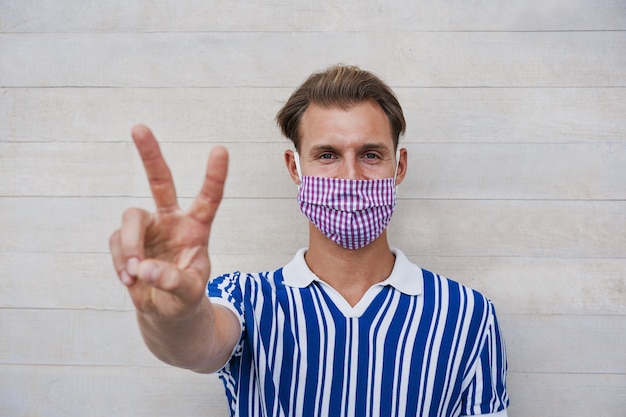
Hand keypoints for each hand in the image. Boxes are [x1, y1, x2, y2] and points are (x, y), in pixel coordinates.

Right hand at [109, 125, 227, 318]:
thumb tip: (144, 268)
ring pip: (131, 218)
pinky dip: (120, 261)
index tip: (220, 149)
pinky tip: (130, 280)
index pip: (209, 199)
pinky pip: (116, 241)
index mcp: (197, 228)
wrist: (166, 312)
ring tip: (135, 275)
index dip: (214, 176)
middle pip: (161, 181)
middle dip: (150, 155)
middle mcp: (172, 221)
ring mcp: (148, 228)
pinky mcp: (127, 240)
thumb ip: (172, 281)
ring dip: (130, 246)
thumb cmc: (185, 298)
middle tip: (138, 127)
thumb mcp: (189, 294)